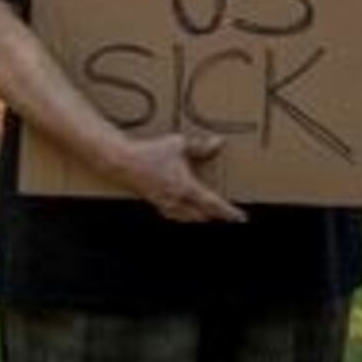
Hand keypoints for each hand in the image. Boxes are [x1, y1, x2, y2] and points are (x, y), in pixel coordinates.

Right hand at [114, 131, 247, 224]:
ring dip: (199, 218)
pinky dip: (184, 215)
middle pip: (202, 216)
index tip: (240, 217)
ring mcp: (163, 204)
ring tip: (209, 215)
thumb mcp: (178, 144)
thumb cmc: (148, 153)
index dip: (228, 212)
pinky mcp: (153, 202)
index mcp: (185, 188)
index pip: (213, 204)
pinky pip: (173, 214)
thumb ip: (200, 146)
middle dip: (215, 217)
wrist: (121, 162)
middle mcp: (176, 200)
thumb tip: (218, 143)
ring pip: (187, 218)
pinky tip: (184, 212)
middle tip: (227, 216)